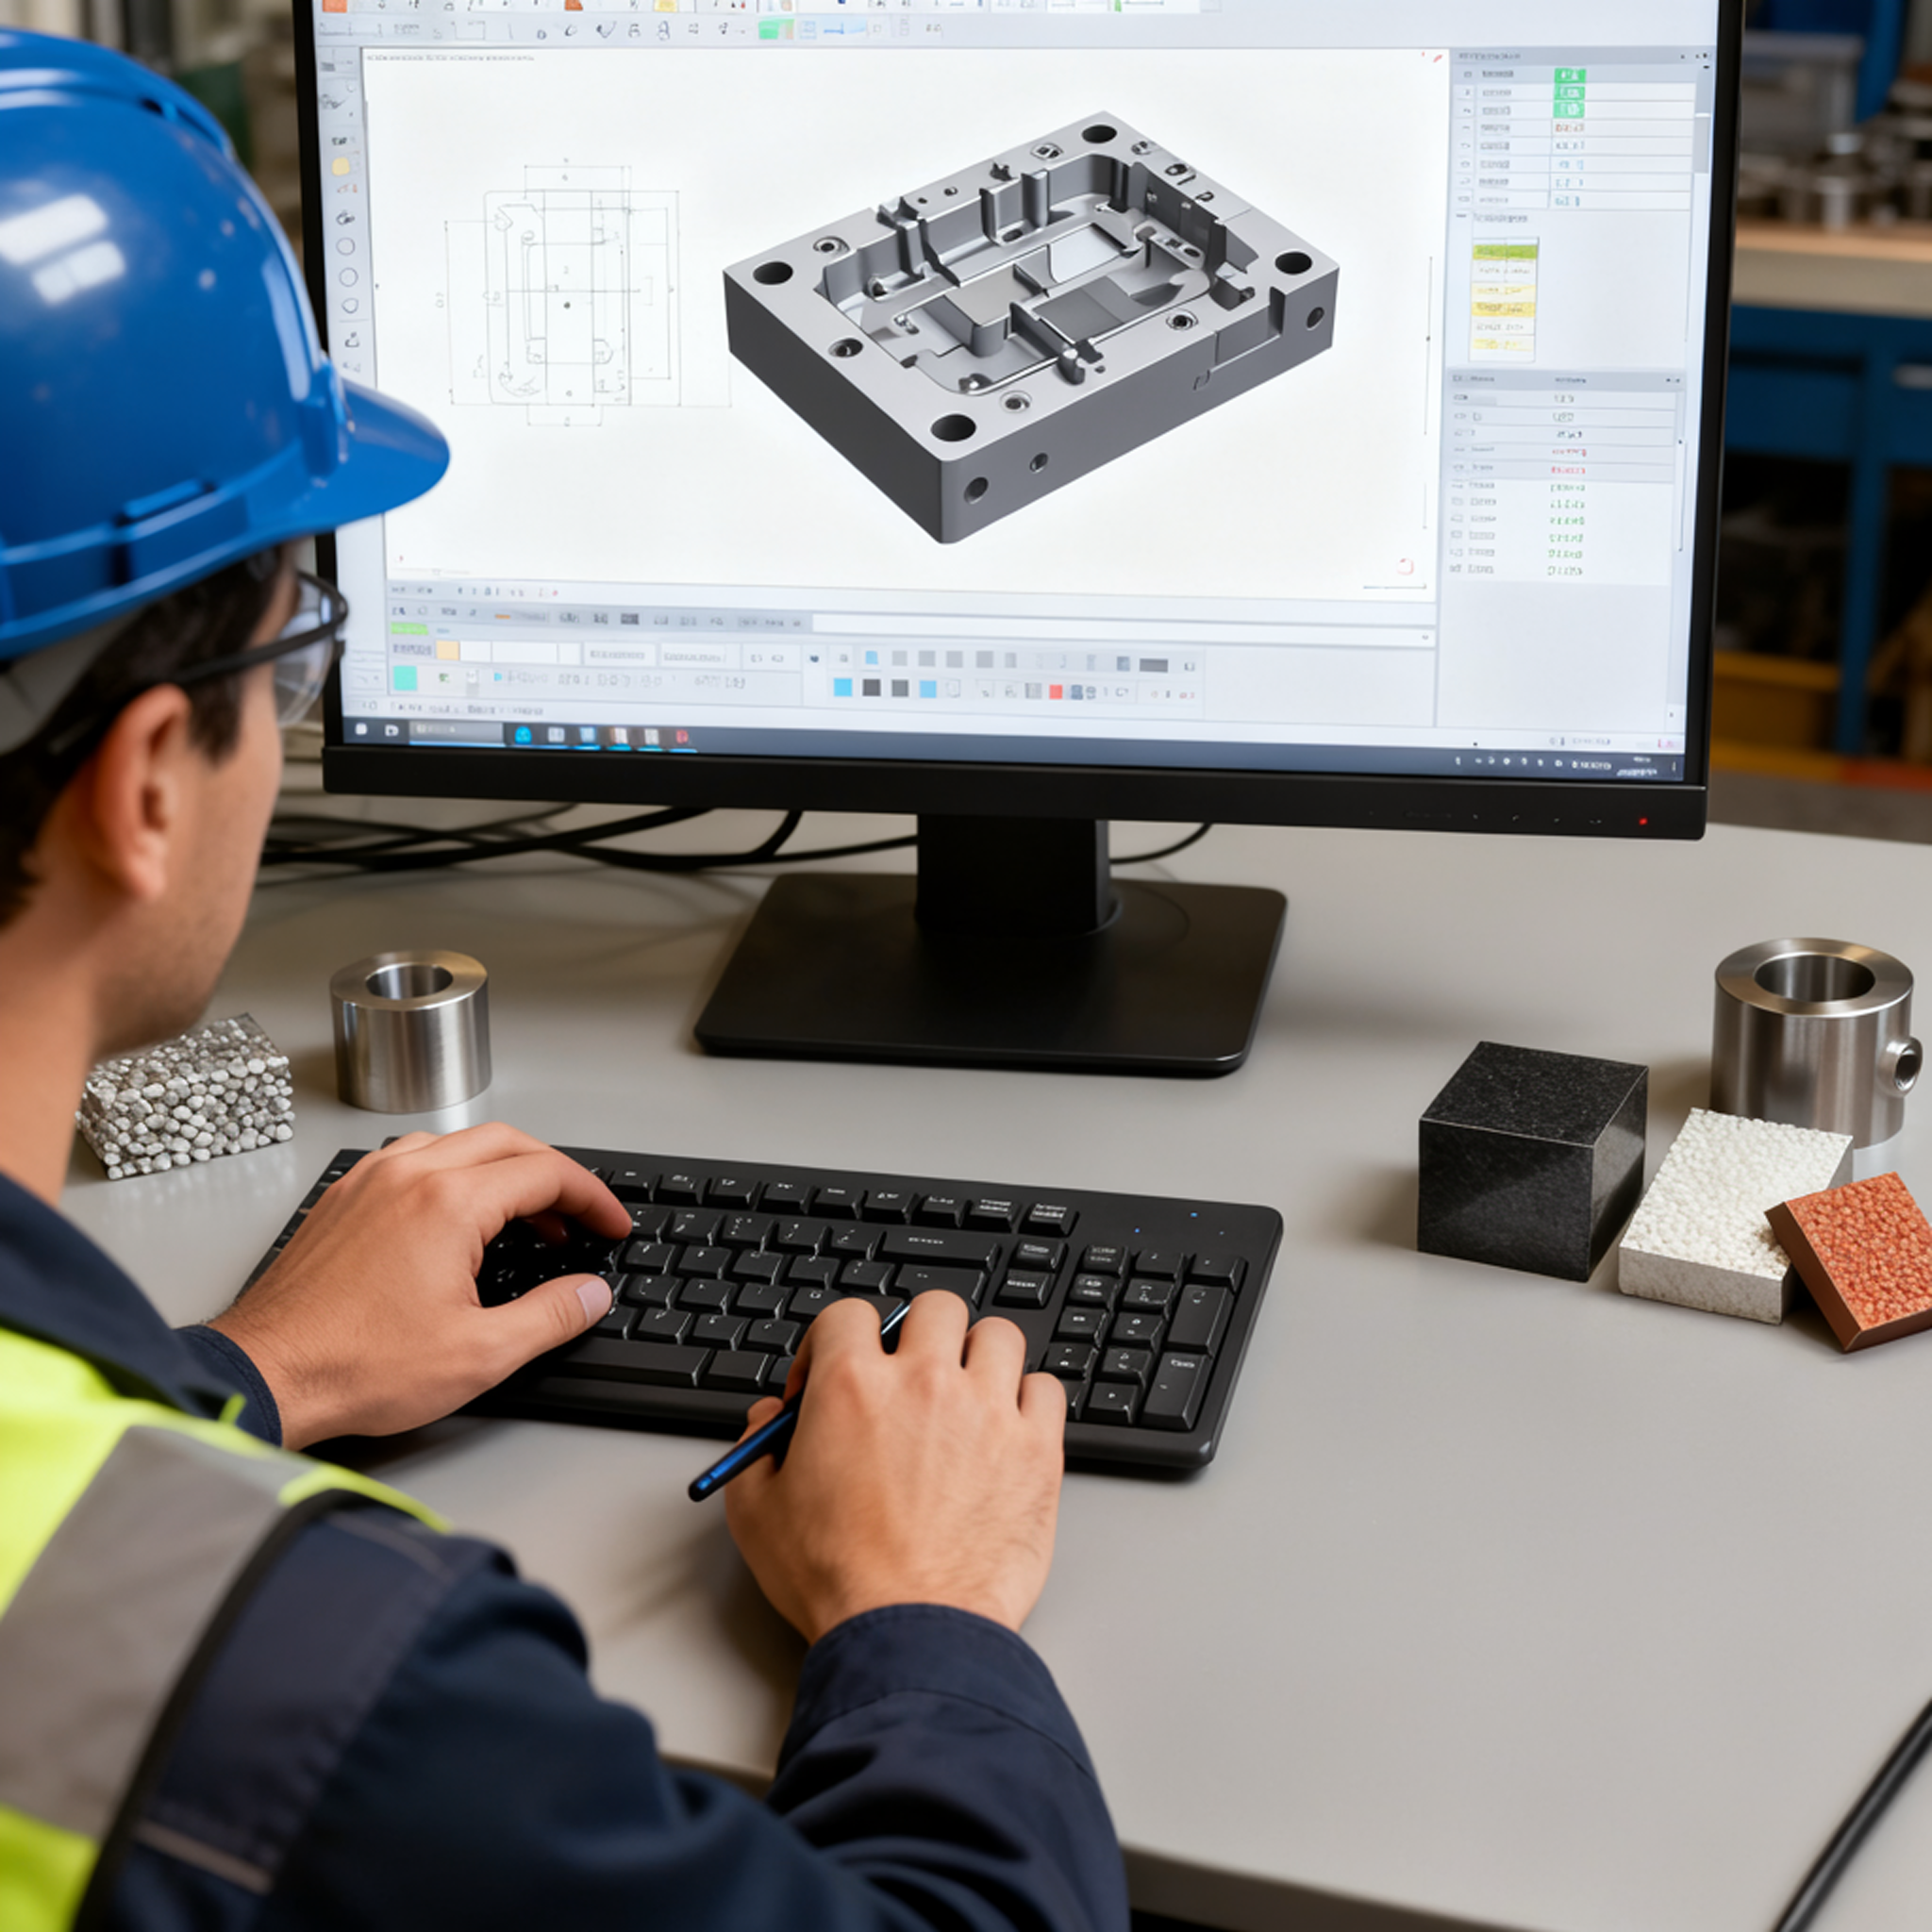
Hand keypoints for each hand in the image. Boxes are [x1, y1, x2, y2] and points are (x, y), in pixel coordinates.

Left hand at [210, 1124, 629, 1448]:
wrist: (266, 1374)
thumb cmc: (354, 1366)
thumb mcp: (478, 1354)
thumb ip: (549, 1317)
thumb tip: (590, 1294)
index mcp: (449, 1203)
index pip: (546, 1173)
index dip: (592, 1199)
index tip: (610, 1224)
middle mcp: (409, 1176)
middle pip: (507, 1143)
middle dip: (555, 1175)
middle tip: (580, 1216)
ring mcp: (370, 1182)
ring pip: (458, 1143)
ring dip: (504, 1168)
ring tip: (525, 1216)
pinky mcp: (343, 1200)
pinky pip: (414, 1159)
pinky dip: (455, 1173)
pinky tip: (459, 1215)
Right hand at [724, 1292, 1065, 1644]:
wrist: (910, 1634)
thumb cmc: (840, 1582)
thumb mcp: (758, 1513)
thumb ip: (756, 1450)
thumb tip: (768, 1421)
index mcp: (852, 1385)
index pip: (848, 1314)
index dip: (833, 1342)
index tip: (830, 1377)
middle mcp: (924, 1382)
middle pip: (935, 1308)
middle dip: (916, 1335)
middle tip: (908, 1376)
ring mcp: (987, 1410)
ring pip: (998, 1336)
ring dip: (979, 1357)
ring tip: (967, 1393)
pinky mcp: (1036, 1449)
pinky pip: (1047, 1388)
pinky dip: (1029, 1401)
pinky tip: (1008, 1427)